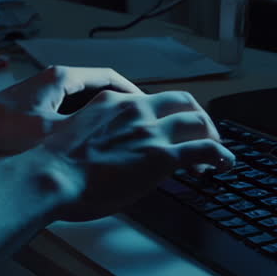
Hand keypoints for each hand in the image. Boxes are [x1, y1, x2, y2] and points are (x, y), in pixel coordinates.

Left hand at [0, 65, 143, 153]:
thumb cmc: (7, 125)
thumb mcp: (51, 132)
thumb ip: (84, 132)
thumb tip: (115, 139)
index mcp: (64, 77)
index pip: (109, 76)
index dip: (132, 91)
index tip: (148, 106)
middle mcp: (58, 76)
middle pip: (100, 83)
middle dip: (122, 100)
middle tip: (140, 118)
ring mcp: (48, 85)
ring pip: (87, 92)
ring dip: (105, 106)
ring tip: (123, 127)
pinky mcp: (40, 96)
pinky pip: (73, 100)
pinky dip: (88, 112)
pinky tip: (94, 131)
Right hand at [36, 89, 234, 221]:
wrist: (51, 175)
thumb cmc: (55, 165)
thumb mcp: (79, 135)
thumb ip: (100, 134)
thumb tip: (110, 151)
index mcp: (112, 102)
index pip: (150, 100)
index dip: (167, 115)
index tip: (170, 128)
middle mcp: (135, 109)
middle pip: (181, 101)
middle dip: (197, 117)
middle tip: (202, 135)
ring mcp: (150, 130)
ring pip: (197, 121)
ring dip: (212, 135)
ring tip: (217, 153)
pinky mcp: (162, 155)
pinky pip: (206, 149)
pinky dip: (221, 155)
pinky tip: (225, 164)